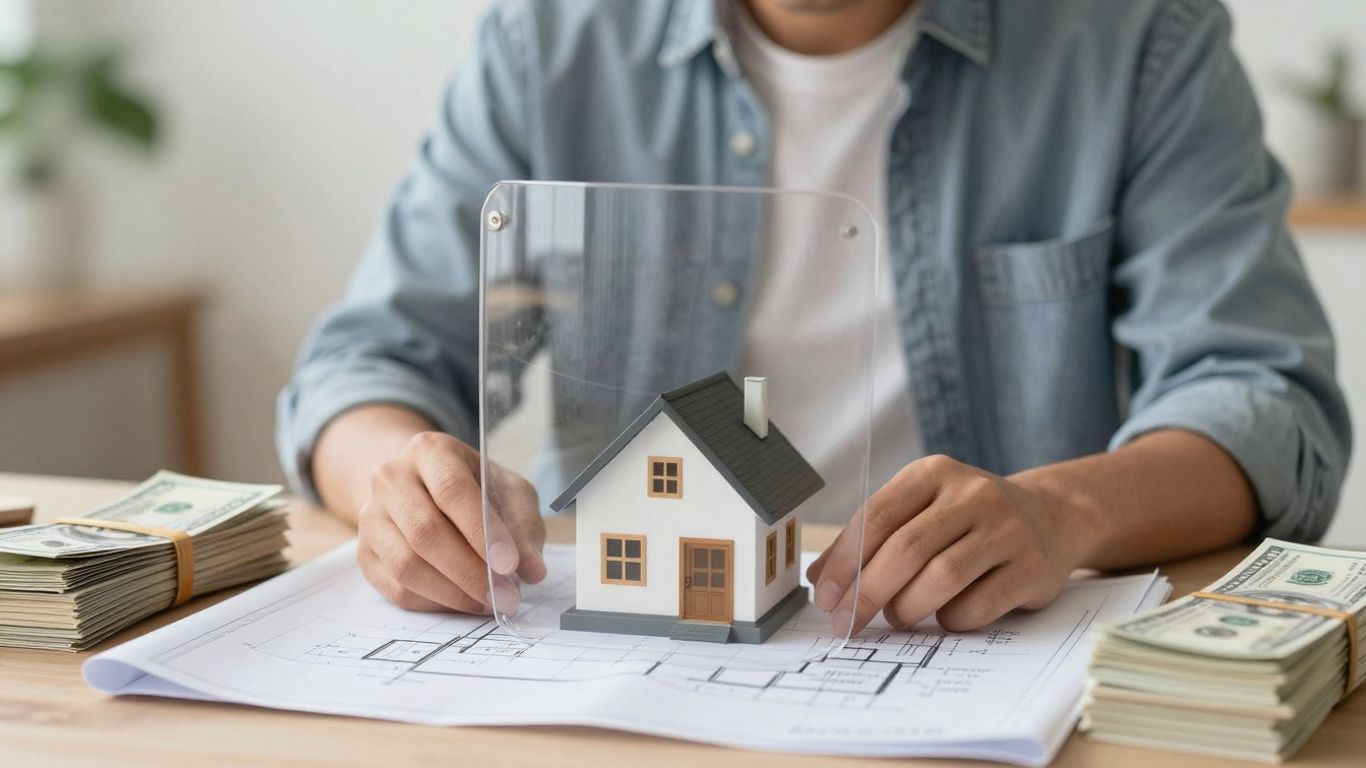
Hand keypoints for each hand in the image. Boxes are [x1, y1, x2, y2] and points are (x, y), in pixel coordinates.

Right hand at [356, 431, 546, 612]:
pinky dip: (435, 603)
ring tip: (489, 603)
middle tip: (506, 597)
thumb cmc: (474, 488)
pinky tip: (463, 602)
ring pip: (407, 565)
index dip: (481, 531)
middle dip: (471, 572)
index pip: (451, 490)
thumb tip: (532, 569)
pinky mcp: (365, 553)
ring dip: (453, 593)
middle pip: (425, 532)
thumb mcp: (508, 490)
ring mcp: (371, 517)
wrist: (421, 488)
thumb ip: (524, 525)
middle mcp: (391, 479)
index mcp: (429, 451)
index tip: (510, 565)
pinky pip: (396, 588)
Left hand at [806, 455, 1093, 634]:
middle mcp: (972, 494)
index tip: (825, 597)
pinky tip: (945, 616)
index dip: (844, 561)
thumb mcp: (921, 509)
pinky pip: (976, 606)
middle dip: (868, 592)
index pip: (876, 517)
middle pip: (906, 549)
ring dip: (907, 608)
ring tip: (898, 616)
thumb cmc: (969, 519)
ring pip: (941, 578)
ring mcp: (1006, 529)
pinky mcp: (1031, 567)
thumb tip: (820, 580)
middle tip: (848, 622)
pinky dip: (950, 619)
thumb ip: (872, 538)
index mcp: (933, 473)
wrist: (1052, 516)